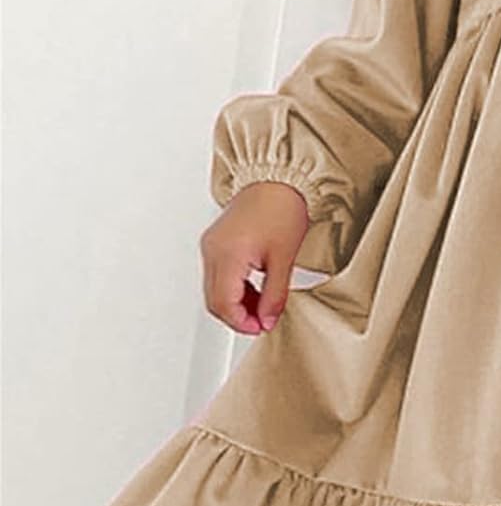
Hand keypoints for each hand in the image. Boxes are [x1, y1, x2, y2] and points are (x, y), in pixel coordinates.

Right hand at [198, 182, 309, 335]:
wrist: (280, 178)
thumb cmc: (282, 207)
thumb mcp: (284, 257)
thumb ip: (275, 294)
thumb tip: (268, 319)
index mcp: (227, 254)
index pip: (224, 303)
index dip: (241, 322)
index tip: (260, 327)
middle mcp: (212, 250)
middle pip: (214, 299)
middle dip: (237, 316)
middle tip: (262, 321)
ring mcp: (211, 244)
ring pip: (214, 289)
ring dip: (236, 302)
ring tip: (262, 306)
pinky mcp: (216, 240)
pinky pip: (218, 274)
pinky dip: (234, 287)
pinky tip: (254, 290)